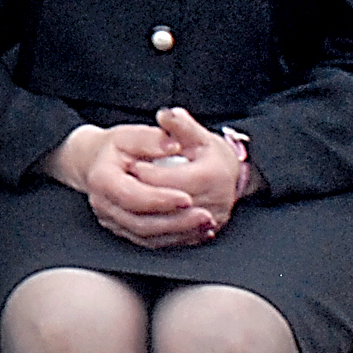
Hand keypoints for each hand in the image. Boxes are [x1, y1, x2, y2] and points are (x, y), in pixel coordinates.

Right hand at [45, 120, 214, 249]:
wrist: (95, 162)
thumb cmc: (113, 148)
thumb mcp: (128, 134)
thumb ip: (150, 138)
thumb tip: (172, 144)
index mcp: (103, 180)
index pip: (132, 196)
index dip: (160, 200)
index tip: (187, 198)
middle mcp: (104, 204)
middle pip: (141, 223)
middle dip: (176, 222)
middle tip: (205, 216)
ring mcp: (112, 220)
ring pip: (147, 236)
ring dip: (180, 233)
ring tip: (205, 224)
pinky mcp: (123, 230)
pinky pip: (151, 241)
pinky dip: (175, 238)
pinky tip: (196, 231)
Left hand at [130, 107, 248, 234]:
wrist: (227, 173)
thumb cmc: (208, 151)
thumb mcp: (195, 133)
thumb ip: (179, 124)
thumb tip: (164, 115)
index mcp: (214, 175)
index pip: (174, 180)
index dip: (150, 173)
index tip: (132, 165)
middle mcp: (217, 201)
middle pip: (171, 204)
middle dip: (144, 193)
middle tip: (125, 183)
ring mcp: (212, 220)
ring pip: (172, 225)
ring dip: (147, 213)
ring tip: (128, 200)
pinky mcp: (205, 232)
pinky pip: (177, 237)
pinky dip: (155, 228)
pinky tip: (140, 216)